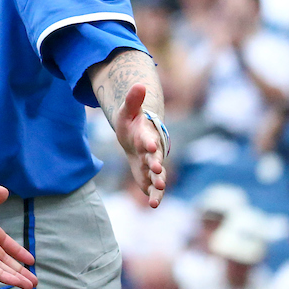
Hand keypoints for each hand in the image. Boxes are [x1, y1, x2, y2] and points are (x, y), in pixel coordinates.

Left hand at [0, 169, 36, 288]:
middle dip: (18, 269)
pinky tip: (14, 282)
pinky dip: (1, 275)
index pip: (3, 242)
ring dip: (14, 276)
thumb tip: (5, 195)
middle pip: (2, 258)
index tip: (30, 260)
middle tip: (34, 281)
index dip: (17, 251)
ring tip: (30, 286)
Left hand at [112, 84, 166, 207]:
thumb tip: (137, 83)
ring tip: (159, 190)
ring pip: (157, 175)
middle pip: (155, 157)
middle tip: (158, 170)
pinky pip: (153, 187)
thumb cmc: (132, 122)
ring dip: (158, 182)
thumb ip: (133, 100)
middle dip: (157, 164)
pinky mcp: (149, 176)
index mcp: (147, 134)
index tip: (150, 146)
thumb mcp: (128, 111)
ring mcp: (152, 164)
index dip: (149, 142)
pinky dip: (155, 195)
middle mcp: (153, 151)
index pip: (149, 138)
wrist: (135, 138)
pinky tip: (153, 205)